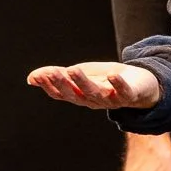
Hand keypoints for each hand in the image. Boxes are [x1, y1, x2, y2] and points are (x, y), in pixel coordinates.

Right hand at [26, 61, 160, 110]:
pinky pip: (123, 92)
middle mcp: (93, 101)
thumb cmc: (105, 81)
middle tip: (53, 72)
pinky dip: (117, 84)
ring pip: (95, 93)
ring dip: (83, 82)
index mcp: (80, 96)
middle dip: (64, 83)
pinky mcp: (129, 95)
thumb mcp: (79, 76)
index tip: (38, 76)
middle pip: (76, 94)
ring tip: (74, 69)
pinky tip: (111, 75)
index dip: (49, 86)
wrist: (139, 86)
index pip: (61, 94)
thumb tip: (31, 78)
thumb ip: (57, 76)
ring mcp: (111, 99)